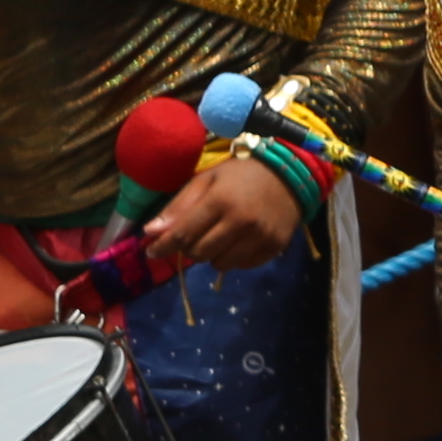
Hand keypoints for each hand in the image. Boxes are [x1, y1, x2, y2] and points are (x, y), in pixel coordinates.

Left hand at [145, 147, 302, 273]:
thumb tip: (150, 233)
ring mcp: (260, 236)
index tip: (152, 251)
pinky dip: (233, 257)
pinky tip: (238, 241)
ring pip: (219, 264)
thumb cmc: (241, 175)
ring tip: (219, 237)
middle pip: (198, 253)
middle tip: (196, 235)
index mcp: (221, 201)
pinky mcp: (274, 247)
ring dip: (212, 254)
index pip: (182, 234)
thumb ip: (178, 207)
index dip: (163, 246)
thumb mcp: (206, 181)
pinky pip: (241, 266)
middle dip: (190, 248)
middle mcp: (241, 222)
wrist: (291, 174)